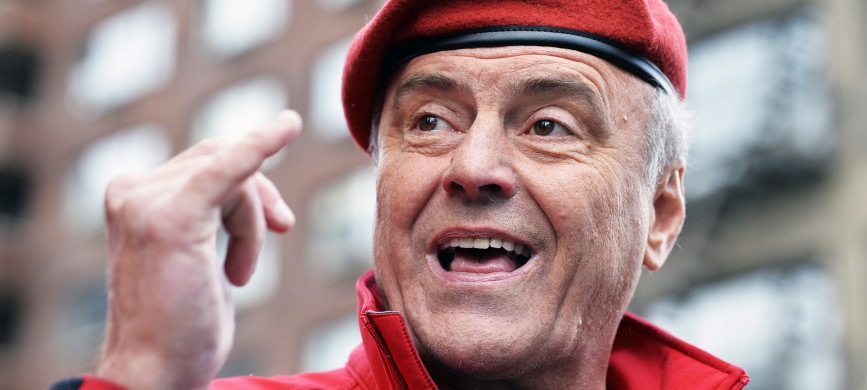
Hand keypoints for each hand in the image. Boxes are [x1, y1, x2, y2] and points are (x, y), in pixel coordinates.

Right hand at [96, 110, 301, 389]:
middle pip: (220, 157)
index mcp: (133, 195)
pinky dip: (261, 144)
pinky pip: (228, 168)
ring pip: (234, 174)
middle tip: (281, 230)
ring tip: (238, 273)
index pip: (205, 162)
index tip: (277, 221)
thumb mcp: (196, 254)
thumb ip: (211, 212)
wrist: (156, 372)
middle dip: (258, 197)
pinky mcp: (172, 216)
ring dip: (252, 223)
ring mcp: (146, 200)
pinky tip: (288, 126)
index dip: (249, 185)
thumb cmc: (180, 324)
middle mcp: (131, 190)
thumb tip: (251, 184)